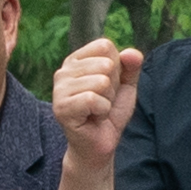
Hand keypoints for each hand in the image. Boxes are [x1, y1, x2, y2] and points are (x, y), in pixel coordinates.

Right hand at [50, 37, 143, 159]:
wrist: (100, 143)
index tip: (107, 86)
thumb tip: (131, 52)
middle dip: (113, 86)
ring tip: (97, 110)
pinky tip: (94, 117)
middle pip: (106, 64)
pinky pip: (93, 99)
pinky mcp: (61, 107)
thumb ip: (131, 66)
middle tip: (102, 101)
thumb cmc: (109, 112)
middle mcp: (63, 71)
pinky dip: (102, 111)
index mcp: (75, 60)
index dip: (117, 67)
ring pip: (101, 82)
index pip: (105, 46)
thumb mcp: (125, 86)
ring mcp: (59, 89)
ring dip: (108, 100)